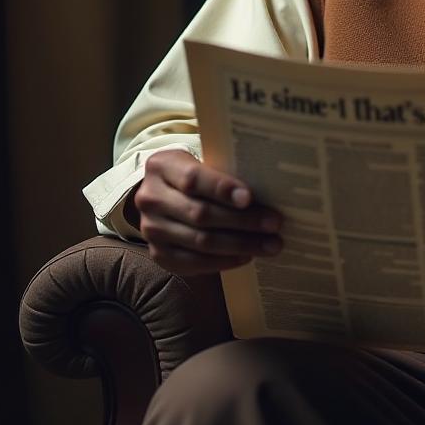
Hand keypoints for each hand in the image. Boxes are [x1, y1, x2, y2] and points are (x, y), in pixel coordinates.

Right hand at [131, 150, 283, 275]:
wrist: (163, 195)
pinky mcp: (158, 254)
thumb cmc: (196, 175)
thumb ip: (224, 171)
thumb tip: (269, 188)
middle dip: (243, 221)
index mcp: (162, 167)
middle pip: (201, 214)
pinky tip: (247, 256)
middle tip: (274, 224)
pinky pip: (194, 263)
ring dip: (241, 244)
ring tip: (270, 244)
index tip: (249, 198)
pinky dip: (223, 261)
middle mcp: (150, 198)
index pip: (193, 179)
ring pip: (201, 241)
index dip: (222, 189)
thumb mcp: (202, 161)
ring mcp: (151, 229)